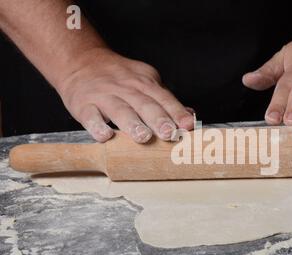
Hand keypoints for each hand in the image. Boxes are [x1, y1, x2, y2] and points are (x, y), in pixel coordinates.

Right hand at [56, 48, 193, 142]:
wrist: (80, 60)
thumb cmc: (118, 78)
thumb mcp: (144, 81)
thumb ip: (165, 100)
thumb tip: (190, 115)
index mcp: (144, 82)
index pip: (164, 98)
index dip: (177, 112)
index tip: (188, 126)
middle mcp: (126, 88)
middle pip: (145, 104)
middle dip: (159, 119)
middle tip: (169, 134)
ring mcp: (104, 96)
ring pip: (120, 110)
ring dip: (132, 124)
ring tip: (144, 137)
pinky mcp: (83, 105)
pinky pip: (91, 116)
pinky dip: (97, 126)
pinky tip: (105, 136)